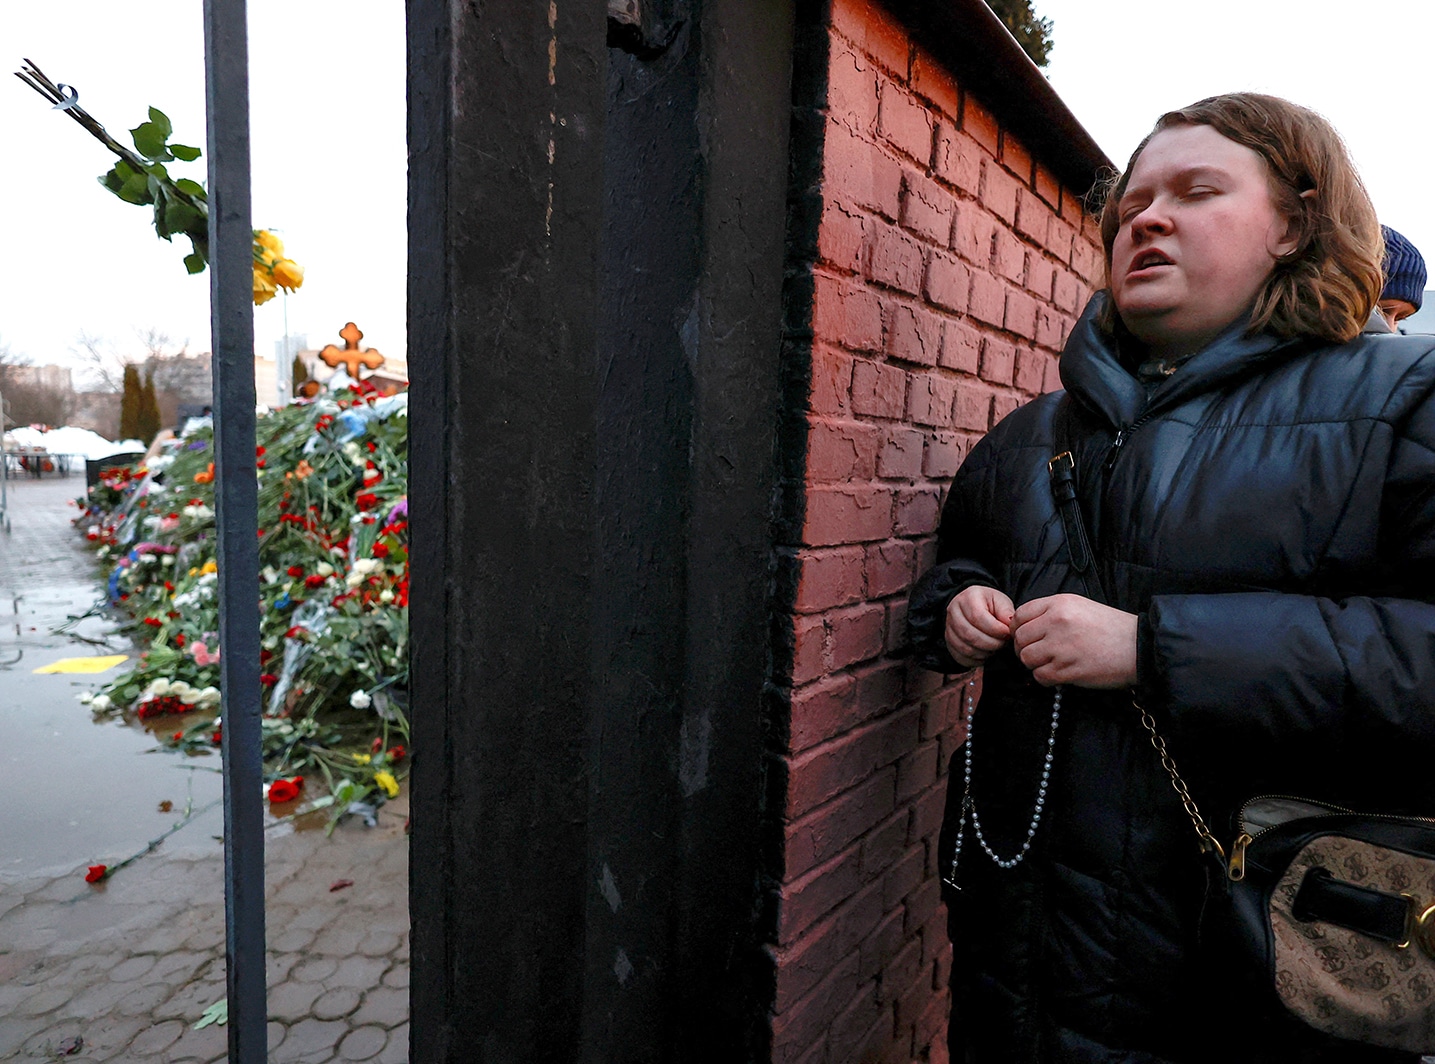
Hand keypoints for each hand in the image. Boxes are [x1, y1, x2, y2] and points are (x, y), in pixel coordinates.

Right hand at [945, 586, 1015, 666]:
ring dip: (985, 653)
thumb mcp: (1001, 601)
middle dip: (991, 643)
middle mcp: (953, 611)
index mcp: (968, 598)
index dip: (995, 629)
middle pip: (970, 635)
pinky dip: (976, 660)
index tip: (1008, 633)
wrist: (974, 607)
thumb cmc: (990, 605)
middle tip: (1003, 643)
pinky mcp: (949, 642)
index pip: (978, 617)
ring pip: (965, 648)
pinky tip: (986, 654)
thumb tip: (1009, 625)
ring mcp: (948, 628)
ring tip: (995, 648)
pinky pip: (961, 657)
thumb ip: (1006, 612)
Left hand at [1011, 594, 1137, 687]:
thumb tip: (1024, 626)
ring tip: (1051, 663)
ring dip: (1035, 664)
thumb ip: (1052, 612)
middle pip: (1020, 639)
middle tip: (1039, 653)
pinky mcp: (1069, 669)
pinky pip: (1040, 676)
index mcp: (1059, 604)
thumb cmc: (1111, 628)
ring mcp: (1062, 647)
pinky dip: (1046, 678)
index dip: (1018, 628)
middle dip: (1025, 648)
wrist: (1140, 646)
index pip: (1020, 615)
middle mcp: (1057, 622)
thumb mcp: (1080, 607)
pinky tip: (1059, 674)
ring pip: (1027, 658)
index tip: (1026, 636)